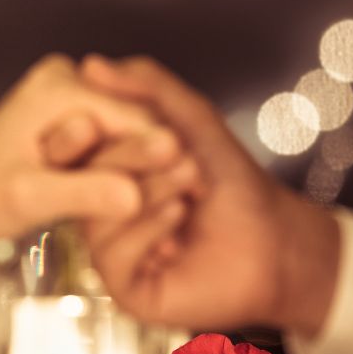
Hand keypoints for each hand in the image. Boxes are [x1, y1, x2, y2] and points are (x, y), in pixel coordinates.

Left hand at [0, 54, 178, 297]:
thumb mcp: (30, 199)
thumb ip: (85, 194)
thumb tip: (138, 197)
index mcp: (58, 86)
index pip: (134, 117)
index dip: (164, 155)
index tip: (197, 189)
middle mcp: (67, 79)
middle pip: (135, 123)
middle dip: (155, 164)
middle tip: (189, 204)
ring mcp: (70, 97)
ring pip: (129, 135)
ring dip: (143, 171)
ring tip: (171, 209)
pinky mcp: (72, 119)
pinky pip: (114, 144)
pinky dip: (125, 172)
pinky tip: (142, 203)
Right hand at [77, 54, 340, 336]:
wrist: (276, 239)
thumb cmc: (234, 184)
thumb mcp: (191, 120)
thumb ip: (147, 87)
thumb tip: (90, 64)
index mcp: (108, 175)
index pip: (77, 146)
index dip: (100, 128)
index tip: (139, 119)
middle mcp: (102, 213)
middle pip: (84, 178)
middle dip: (134, 156)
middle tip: (178, 149)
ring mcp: (113, 252)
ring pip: (97, 216)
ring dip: (149, 189)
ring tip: (191, 180)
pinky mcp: (128, 289)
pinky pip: (112, 256)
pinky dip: (146, 229)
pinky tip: (179, 215)